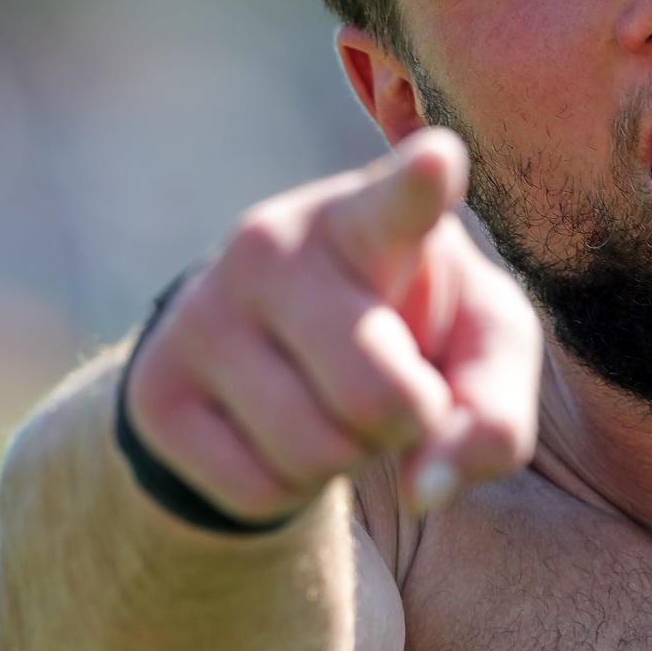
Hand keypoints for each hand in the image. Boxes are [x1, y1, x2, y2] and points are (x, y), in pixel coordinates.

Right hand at [123, 128, 542, 523]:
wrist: (281, 342)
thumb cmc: (414, 324)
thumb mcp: (479, 347)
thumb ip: (493, 409)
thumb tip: (425, 490)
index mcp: (371, 213)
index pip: (399, 199)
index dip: (422, 184)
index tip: (441, 160)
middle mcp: (277, 244)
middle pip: (378, 395)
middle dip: (408, 421)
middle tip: (396, 383)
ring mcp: (206, 311)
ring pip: (315, 452)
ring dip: (350, 456)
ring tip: (335, 399)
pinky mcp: (158, 388)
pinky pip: (259, 491)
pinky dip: (294, 489)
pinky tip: (283, 431)